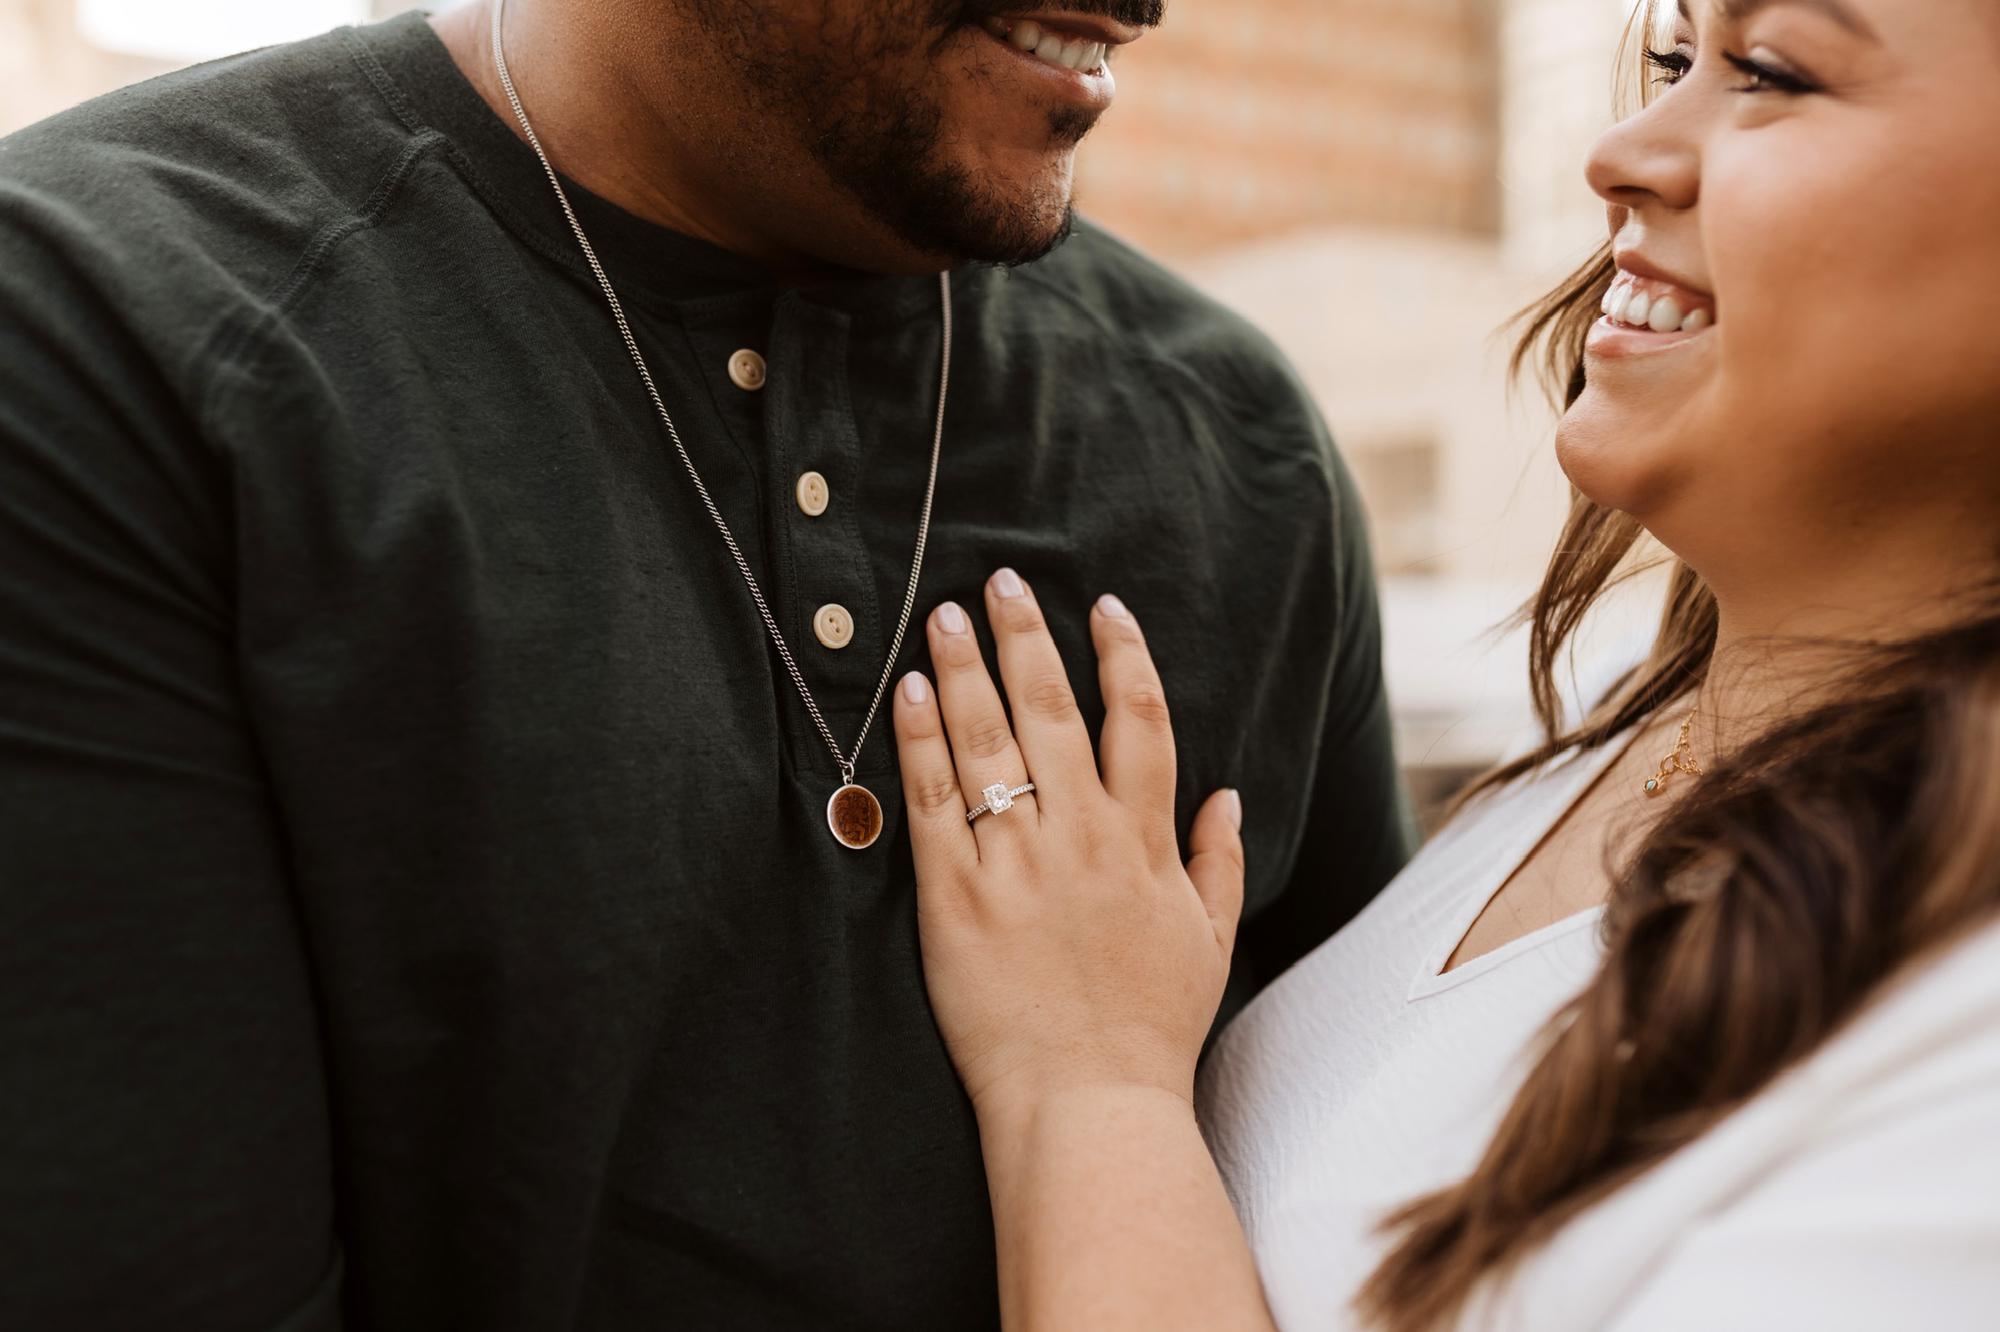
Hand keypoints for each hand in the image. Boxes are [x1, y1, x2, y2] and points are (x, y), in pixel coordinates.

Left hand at [892, 569, 1244, 1116]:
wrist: (1088, 1103)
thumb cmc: (1151, 1027)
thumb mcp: (1210, 940)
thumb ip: (1220, 862)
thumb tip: (1230, 797)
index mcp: (1143, 842)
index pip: (1139, 721)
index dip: (1123, 656)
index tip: (1105, 609)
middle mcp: (1081, 837)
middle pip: (1051, 710)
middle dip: (1027, 636)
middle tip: (1001, 580)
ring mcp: (1015, 864)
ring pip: (987, 741)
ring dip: (963, 669)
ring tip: (942, 616)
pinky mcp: (955, 898)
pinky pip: (933, 802)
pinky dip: (920, 741)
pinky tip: (906, 692)